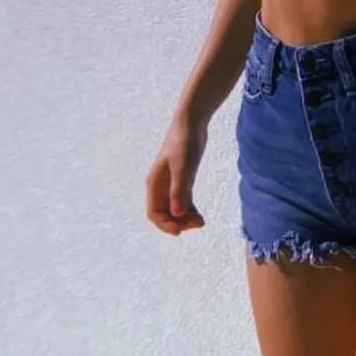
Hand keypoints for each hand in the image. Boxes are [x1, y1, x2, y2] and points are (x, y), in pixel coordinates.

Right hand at [146, 115, 208, 236]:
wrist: (191, 124)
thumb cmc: (185, 143)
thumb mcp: (184, 168)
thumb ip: (180, 190)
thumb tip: (178, 214)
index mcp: (154, 184)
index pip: (154, 213)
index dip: (164, 225)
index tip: (180, 232)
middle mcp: (160, 186)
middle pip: (164, 214)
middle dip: (178, 223)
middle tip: (197, 225)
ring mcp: (171, 184)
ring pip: (175, 209)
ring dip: (185, 219)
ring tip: (201, 223)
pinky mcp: (182, 179)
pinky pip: (183, 202)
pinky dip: (190, 211)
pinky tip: (200, 217)